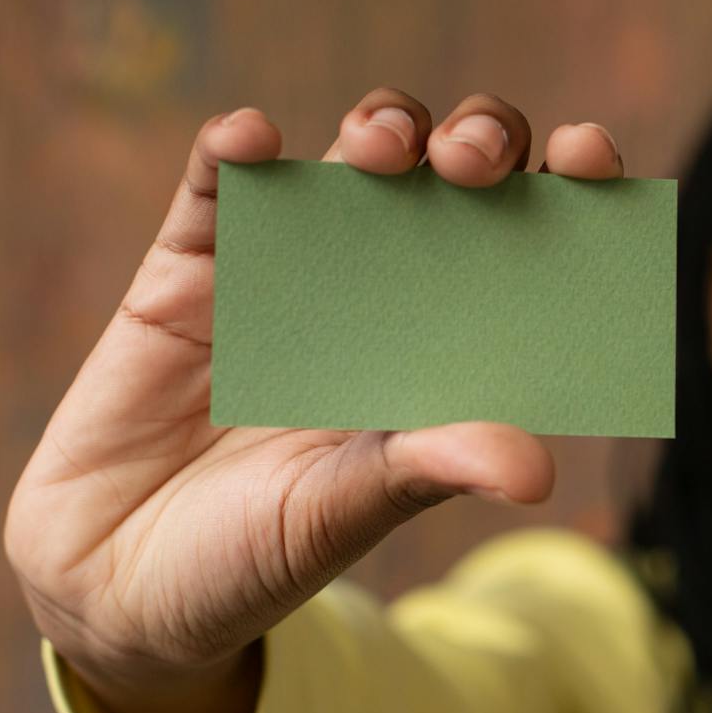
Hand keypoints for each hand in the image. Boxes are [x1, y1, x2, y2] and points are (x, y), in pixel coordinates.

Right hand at [4, 89, 625, 685]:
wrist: (120, 585)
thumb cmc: (259, 555)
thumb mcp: (349, 514)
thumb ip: (429, 471)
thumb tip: (536, 468)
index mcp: (454, 339)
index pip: (532, 237)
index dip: (568, 185)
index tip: (591, 158)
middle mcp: (388, 283)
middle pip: (454, 171)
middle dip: (478, 141)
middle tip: (474, 162)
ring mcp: (292, 264)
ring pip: (352, 157)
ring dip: (378, 128)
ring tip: (380, 147)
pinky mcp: (188, 267)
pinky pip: (215, 185)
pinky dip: (233, 150)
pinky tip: (252, 141)